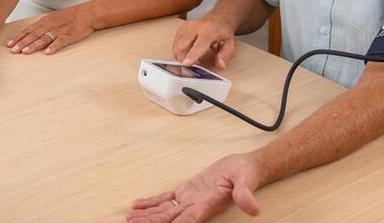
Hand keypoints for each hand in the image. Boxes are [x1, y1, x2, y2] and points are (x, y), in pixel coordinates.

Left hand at [6, 5, 94, 54]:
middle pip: (33, 35)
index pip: (29, 30)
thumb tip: (31, 31)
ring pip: (44, 39)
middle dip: (22, 43)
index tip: (9, 44)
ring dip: (34, 45)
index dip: (18, 37)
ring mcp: (59, 31)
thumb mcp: (54, 17)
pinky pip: (60, 42)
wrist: (87, 13)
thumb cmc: (71, 16)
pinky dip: (53, 47)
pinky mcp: (69, 36)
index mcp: (45, 21)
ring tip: (25, 52)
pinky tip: (47, 52)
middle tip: (13, 50)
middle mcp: (50, 26)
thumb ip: (43, 25)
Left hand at [127, 154, 263, 222]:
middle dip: (152, 222)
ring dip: (148, 216)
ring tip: (130, 219)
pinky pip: (167, 198)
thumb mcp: (247, 180)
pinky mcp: (187, 191)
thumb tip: (254, 208)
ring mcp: (191, 199)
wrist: (246, 167)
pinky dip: (152, 202)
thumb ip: (245, 194)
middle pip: (170, 219)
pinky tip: (138, 206)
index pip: (188, 220)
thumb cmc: (247, 174)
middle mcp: (197, 206)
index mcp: (208, 205)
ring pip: (165, 211)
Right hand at [172, 16, 235, 69]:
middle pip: (182, 46)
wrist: (218, 18)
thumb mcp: (230, 44)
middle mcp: (195, 27)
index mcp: (208, 30)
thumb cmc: (222, 31)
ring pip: (177, 46)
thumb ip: (225, 55)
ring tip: (193, 59)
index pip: (198, 44)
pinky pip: (175, 44)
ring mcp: (186, 27)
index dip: (192, 55)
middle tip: (194, 65)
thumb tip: (220, 65)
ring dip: (182, 56)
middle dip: (185, 59)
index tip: (186, 64)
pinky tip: (188, 53)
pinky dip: (179, 52)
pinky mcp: (181, 29)